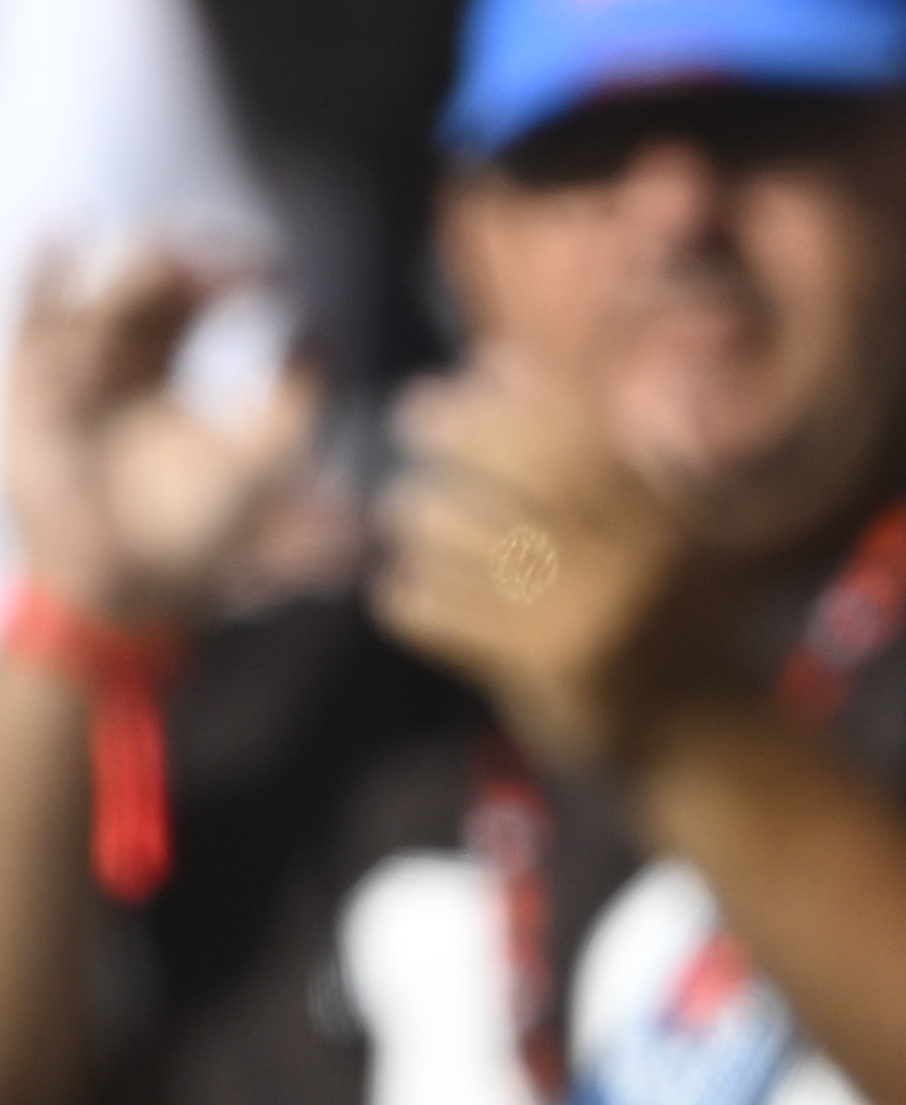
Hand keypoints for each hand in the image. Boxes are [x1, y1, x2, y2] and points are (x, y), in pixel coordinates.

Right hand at [0, 245, 315, 639]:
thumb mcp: (272, 462)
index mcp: (157, 377)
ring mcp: (59, 380)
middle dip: (190, 259)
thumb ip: (302, 395)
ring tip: (173, 260)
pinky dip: (35, 278)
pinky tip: (59, 233)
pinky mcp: (20, 399)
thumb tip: (318, 330)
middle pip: (144, 282)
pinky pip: (20, 324)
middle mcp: (104, 369)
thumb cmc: (199, 541)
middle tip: (230, 267)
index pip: (192, 297)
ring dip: (141, 273)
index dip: (233, 270)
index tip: (271, 274)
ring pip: (95, 294)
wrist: (126, 596)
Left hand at [373, 353, 746, 774]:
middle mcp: (637, 555)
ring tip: (407, 512)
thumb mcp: (674, 540)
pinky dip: (410, 595)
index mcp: (668, 517)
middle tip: (413, 411)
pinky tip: (403, 589)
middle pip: (532, 468)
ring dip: (424, 518)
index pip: (595, 429)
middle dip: (465, 430)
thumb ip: (632, 472)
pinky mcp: (545, 665)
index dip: (534, 390)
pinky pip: (446, 612)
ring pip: (474, 539)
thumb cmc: (669, 624)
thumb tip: (547, 386)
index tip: (485, 366)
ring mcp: (591, 611)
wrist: (701, 737)